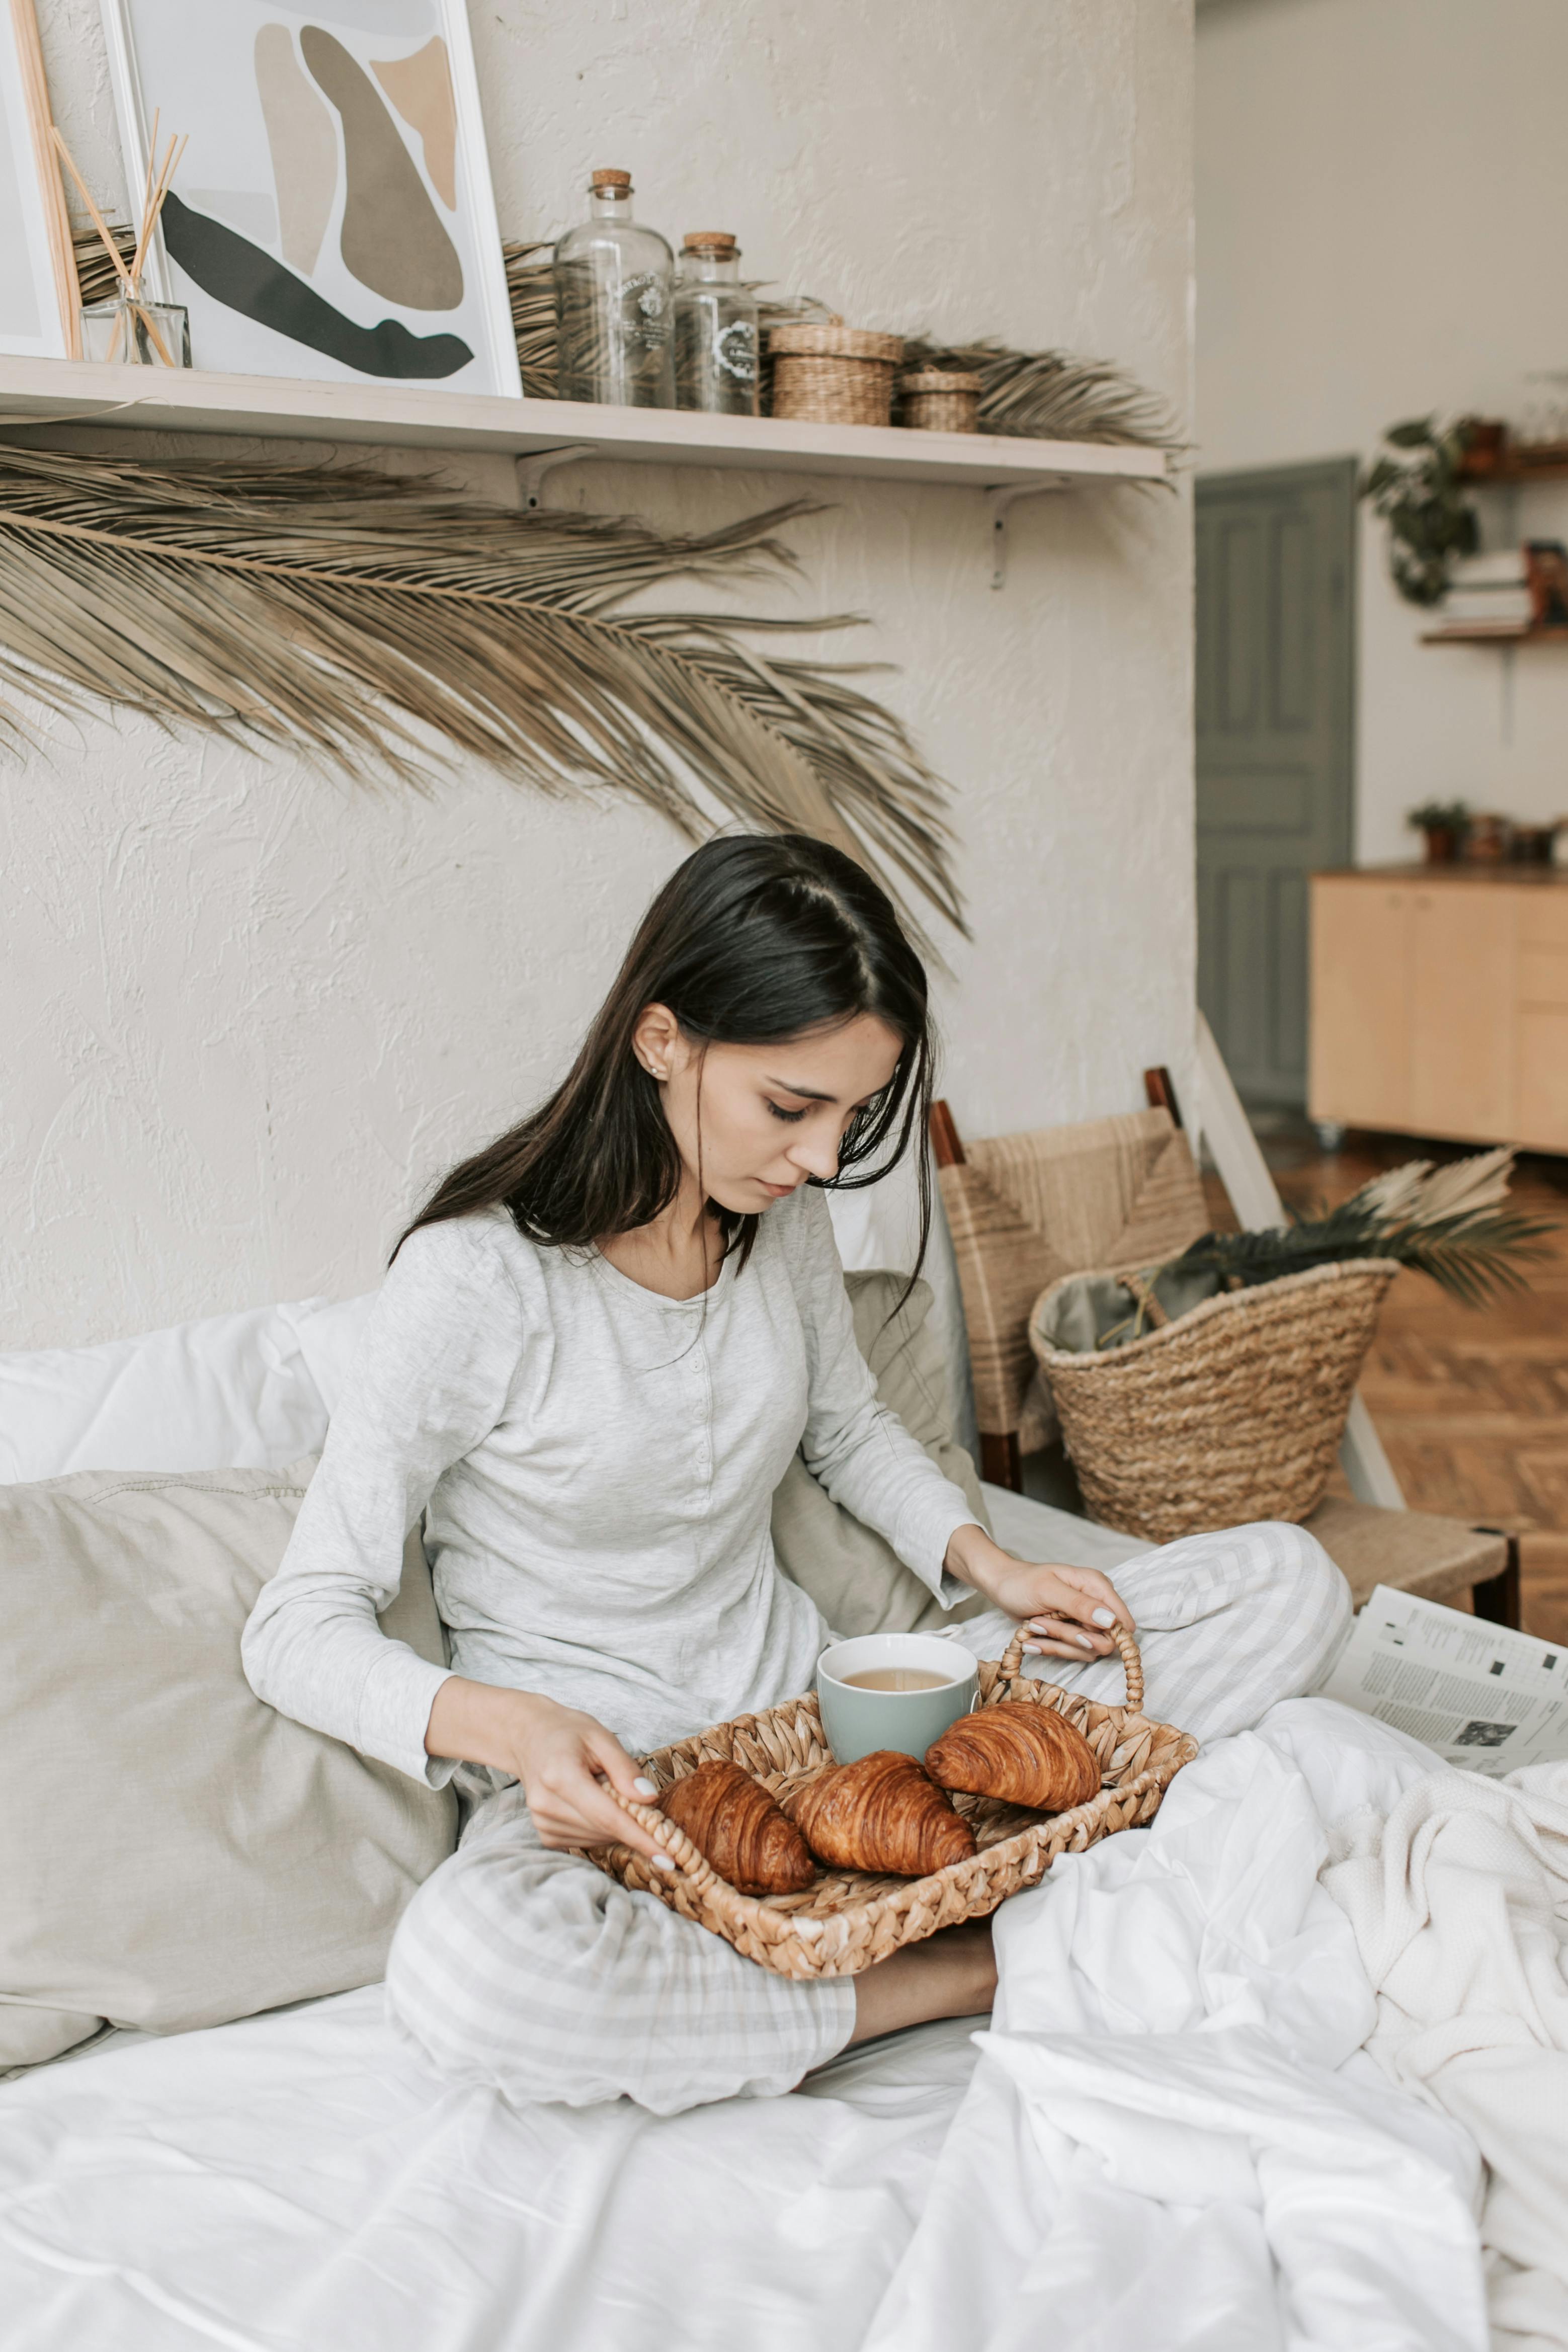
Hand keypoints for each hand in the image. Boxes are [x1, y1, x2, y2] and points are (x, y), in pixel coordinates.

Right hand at [425, 1676, 671, 1869]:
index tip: (670, 1859)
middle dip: (635, 1825)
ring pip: (598, 1839)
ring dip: (617, 1825)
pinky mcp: (545, 1833)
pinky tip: (594, 1804)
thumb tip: (649, 1799)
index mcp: (562, 1776)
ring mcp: (543, 1822)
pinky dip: (601, 1829)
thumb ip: (625, 1769)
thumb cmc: (568, 1732)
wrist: (530, 1737)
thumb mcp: (601, 1737)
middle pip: (606, 1830)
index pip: (609, 1817)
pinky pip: (586, 1841)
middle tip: (645, 1802)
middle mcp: (547, 1804)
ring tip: (607, 1790)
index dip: (641, 1839)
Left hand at [943, 1523, 1133, 1661]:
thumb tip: (1111, 1620)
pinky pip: (1070, 1652)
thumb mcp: (1048, 1590)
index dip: (1108, 1635)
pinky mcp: (1072, 1633)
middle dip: (1071, 1638)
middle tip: (1041, 1625)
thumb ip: (1079, 1605)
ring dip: (1056, 1642)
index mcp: (1097, 1586)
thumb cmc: (1022, 1582)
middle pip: (1103, 1640)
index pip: (1122, 1621)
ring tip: (1032, 1626)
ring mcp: (1085, 1621)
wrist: (1002, 1587)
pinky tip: (1030, 1641)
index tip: (1080, 1637)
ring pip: (1086, 1649)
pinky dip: (1049, 1648)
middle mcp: (1096, 1604)